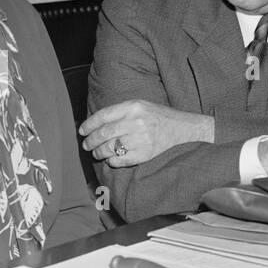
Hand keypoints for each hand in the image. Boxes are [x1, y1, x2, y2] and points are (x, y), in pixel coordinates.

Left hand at [79, 101, 213, 166]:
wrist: (185, 130)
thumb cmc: (160, 117)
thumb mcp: (141, 106)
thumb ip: (120, 112)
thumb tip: (95, 123)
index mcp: (133, 107)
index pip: (103, 116)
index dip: (88, 125)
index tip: (82, 131)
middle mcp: (136, 122)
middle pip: (104, 133)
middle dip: (91, 141)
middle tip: (86, 145)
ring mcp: (141, 139)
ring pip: (110, 148)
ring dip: (99, 152)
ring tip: (96, 153)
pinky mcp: (146, 153)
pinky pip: (121, 160)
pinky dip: (113, 161)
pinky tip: (111, 159)